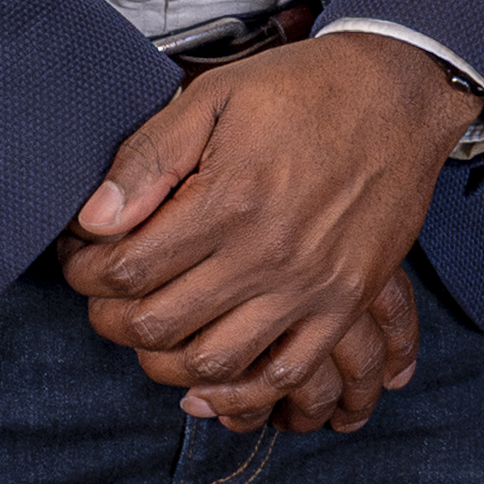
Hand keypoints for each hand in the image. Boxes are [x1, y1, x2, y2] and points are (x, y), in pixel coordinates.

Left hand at [64, 32, 467, 424]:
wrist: (402, 92)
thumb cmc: (306, 89)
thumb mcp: (215, 97)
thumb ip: (149, 158)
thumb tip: (93, 220)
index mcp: (229, 200)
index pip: (126, 270)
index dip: (85, 271)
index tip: (82, 258)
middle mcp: (268, 254)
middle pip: (158, 325)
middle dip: (110, 317)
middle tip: (105, 296)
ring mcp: (311, 287)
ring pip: (212, 365)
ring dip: (162, 361)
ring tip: (151, 331)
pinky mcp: (345, 302)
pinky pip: (286, 374)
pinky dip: (241, 393)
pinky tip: (211, 380)